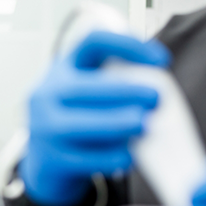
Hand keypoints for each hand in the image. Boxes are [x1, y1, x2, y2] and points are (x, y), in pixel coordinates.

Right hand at [20, 31, 170, 205]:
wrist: (44, 162)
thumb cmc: (77, 121)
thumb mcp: (85, 94)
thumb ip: (112, 86)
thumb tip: (154, 92)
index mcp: (61, 69)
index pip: (93, 43)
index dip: (129, 46)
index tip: (161, 60)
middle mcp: (46, 95)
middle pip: (88, 87)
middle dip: (127, 92)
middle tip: (156, 99)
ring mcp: (44, 128)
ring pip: (85, 125)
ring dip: (119, 123)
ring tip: (144, 126)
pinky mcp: (50, 159)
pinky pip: (86, 158)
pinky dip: (111, 156)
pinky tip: (128, 156)